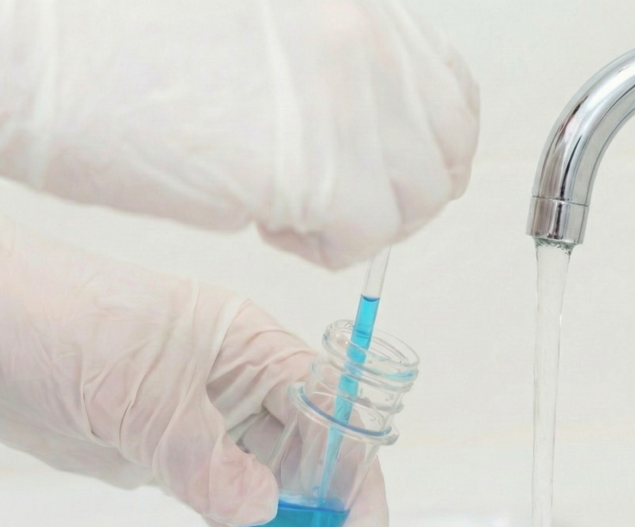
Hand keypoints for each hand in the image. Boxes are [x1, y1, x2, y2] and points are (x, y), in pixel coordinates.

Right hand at [0, 0, 478, 268]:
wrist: (38, 52)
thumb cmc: (122, 37)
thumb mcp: (264, 25)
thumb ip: (335, 66)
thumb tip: (382, 132)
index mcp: (356, 3)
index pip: (449, 93)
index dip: (427, 149)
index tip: (393, 174)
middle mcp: (365, 39)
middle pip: (444, 155)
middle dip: (398, 195)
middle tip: (340, 204)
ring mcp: (347, 99)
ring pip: (415, 201)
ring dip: (360, 222)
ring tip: (289, 206)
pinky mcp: (319, 168)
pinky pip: (367, 240)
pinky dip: (324, 248)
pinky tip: (267, 220)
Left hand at [0, 219, 387, 526]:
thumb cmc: (58, 316)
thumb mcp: (139, 388)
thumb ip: (202, 454)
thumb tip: (262, 508)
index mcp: (254, 347)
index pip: (331, 412)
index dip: (355, 474)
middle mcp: (244, 386)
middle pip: (312, 457)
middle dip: (337, 519)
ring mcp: (210, 425)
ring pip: (274, 489)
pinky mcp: (173, 458)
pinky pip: (224, 506)